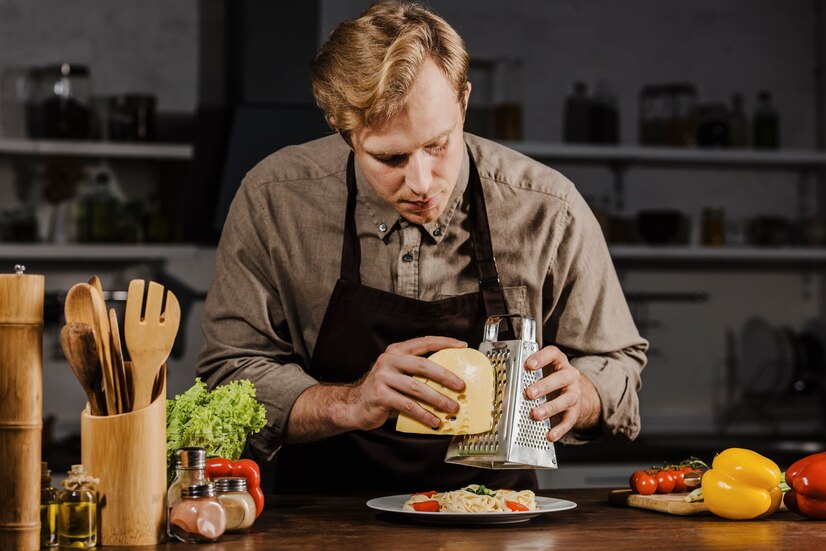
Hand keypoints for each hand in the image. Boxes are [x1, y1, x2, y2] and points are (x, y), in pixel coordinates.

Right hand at [343, 336, 467, 431]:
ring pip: (417, 388)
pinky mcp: (380, 395)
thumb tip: (450, 382)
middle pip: (423, 365)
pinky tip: (434, 420)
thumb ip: (417, 374)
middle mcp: (389, 361)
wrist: (355, 405)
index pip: (424, 342)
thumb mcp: (399, 375)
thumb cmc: (383, 391)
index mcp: (396, 351)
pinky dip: (424, 414)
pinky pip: (407, 405)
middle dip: (445, 376)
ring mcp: (383, 377)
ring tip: (452, 407)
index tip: (462, 346)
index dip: (445, 342)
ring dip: (438, 399)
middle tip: (461, 385)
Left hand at [523, 346, 600, 441]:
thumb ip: (526, 370)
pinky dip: (560, 429)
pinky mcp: (576, 410)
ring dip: (551, 407)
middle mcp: (569, 375)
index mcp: (558, 361)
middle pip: (561, 378)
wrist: (571, 390)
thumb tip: (502, 376)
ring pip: (566, 400)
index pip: (552, 354)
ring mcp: (574, 393)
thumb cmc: (549, 376)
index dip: (541, 358)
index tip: (529, 364)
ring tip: (536, 414)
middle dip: (544, 386)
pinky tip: (549, 435)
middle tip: (529, 393)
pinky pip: (570, 420)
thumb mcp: (540, 368)